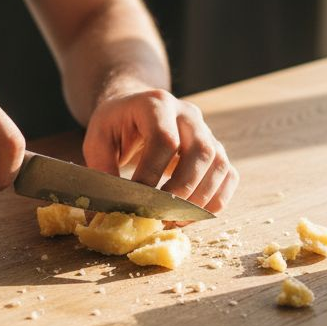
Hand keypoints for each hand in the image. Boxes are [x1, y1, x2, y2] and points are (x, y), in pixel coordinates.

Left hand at [83, 88, 237, 213]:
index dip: (152, 173)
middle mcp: (188, 115)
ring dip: (200, 199)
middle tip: (160, 216)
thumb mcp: (97, 139)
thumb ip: (101, 170)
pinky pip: (229, 175)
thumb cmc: (116, 125)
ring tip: (175, 221)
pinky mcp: (216, 150)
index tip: (135, 201)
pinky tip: (193, 216)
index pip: (164, 139)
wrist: (136, 109)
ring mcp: (207, 131)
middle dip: (181, 190)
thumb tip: (102, 214)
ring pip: (219, 165)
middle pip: (200, 151)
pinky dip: (216, 200)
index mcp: (156, 104)